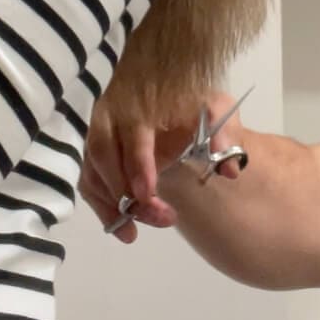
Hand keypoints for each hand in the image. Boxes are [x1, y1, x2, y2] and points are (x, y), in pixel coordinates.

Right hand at [81, 91, 245, 243]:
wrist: (166, 86)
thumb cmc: (191, 101)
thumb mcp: (214, 107)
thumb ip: (225, 131)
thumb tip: (230, 170)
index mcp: (139, 103)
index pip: (132, 133)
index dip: (137, 164)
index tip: (149, 193)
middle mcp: (110, 117)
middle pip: (104, 156)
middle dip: (124, 192)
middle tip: (161, 218)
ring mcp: (97, 135)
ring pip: (92, 172)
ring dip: (110, 206)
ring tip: (133, 233)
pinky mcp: (94, 155)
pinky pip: (89, 183)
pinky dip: (102, 208)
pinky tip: (123, 229)